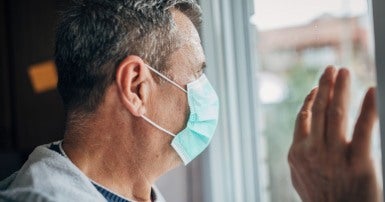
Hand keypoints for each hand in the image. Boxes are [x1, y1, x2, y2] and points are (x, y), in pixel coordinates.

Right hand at [288, 66, 379, 201]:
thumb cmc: (321, 201)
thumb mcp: (300, 177)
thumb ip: (299, 154)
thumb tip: (302, 136)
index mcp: (297, 153)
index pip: (304, 118)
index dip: (312, 99)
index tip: (318, 87)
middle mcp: (312, 150)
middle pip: (319, 110)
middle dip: (325, 86)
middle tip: (332, 68)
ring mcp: (334, 155)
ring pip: (336, 113)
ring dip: (340, 89)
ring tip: (344, 72)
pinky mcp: (358, 162)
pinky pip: (363, 129)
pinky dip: (368, 108)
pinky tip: (372, 91)